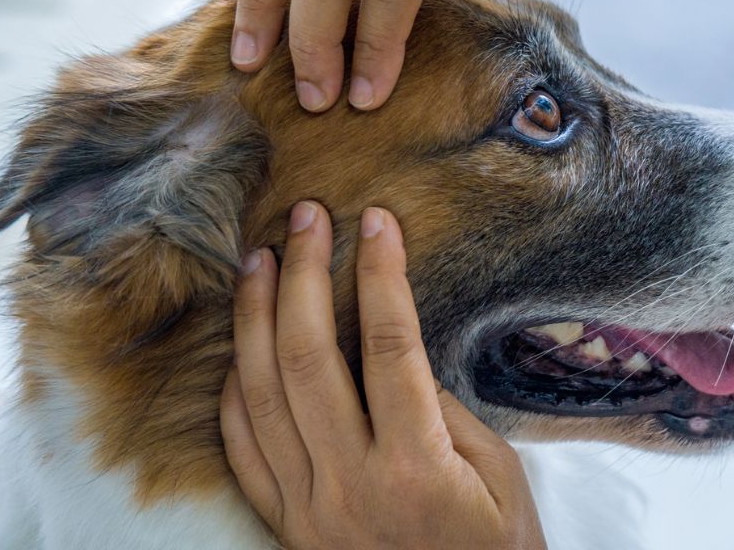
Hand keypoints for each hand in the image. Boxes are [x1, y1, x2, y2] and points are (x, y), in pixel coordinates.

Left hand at [220, 201, 545, 548]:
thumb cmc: (496, 546)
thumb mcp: (498, 474)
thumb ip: (444, 411)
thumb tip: (392, 353)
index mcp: (416, 464)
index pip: (389, 345)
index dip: (380, 274)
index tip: (376, 221)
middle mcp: (350, 483)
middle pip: (309, 356)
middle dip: (305, 274)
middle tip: (307, 218)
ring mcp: (308, 506)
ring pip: (260, 394)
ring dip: (256, 318)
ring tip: (261, 261)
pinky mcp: (287, 523)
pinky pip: (242, 448)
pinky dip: (234, 390)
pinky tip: (243, 344)